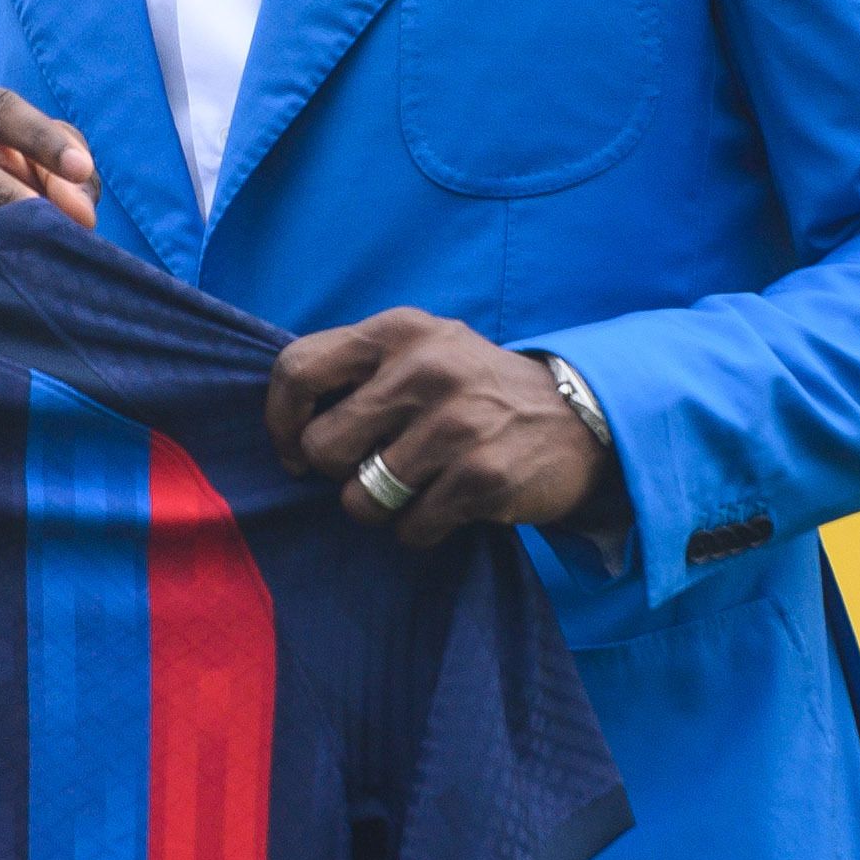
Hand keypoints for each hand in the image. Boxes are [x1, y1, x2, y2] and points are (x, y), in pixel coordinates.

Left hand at [267, 310, 609, 547]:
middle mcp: (424, 369)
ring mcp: (455, 424)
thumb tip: (286, 425)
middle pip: (322, 449)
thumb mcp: (420, 351)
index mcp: (397, 331)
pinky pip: (409, 528)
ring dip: (382, 507)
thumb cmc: (474, 392)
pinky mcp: (482, 476)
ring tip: (418, 486)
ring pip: (360, 500)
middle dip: (340, 473)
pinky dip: (421, 528)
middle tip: (374, 468)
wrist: (578, 420)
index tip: (296, 450)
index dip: (280, 422)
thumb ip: (357, 370)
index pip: (296, 371)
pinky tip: (450, 504)